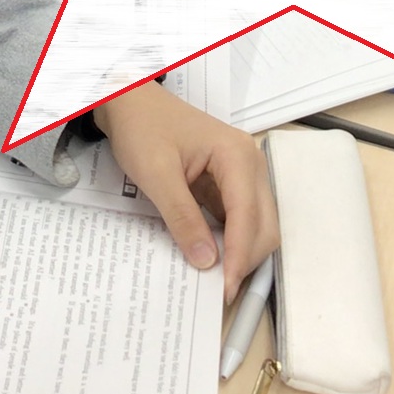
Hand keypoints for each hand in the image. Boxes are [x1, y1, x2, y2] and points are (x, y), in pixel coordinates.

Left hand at [94, 81, 278, 302]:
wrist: (130, 102)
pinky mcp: (229, 182)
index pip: (248, 216)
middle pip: (263, 224)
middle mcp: (249, 163)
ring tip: (216, 279)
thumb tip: (206, 260)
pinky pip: (238, 218)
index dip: (238, 256)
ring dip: (240, 253)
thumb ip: (182, 217)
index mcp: (237, 155)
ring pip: (256, 225)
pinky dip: (230, 240)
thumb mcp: (156, 174)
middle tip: (220, 292)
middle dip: (245, 260)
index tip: (223, 290)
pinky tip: (211, 256)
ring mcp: (242, 173)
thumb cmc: (142, 127)